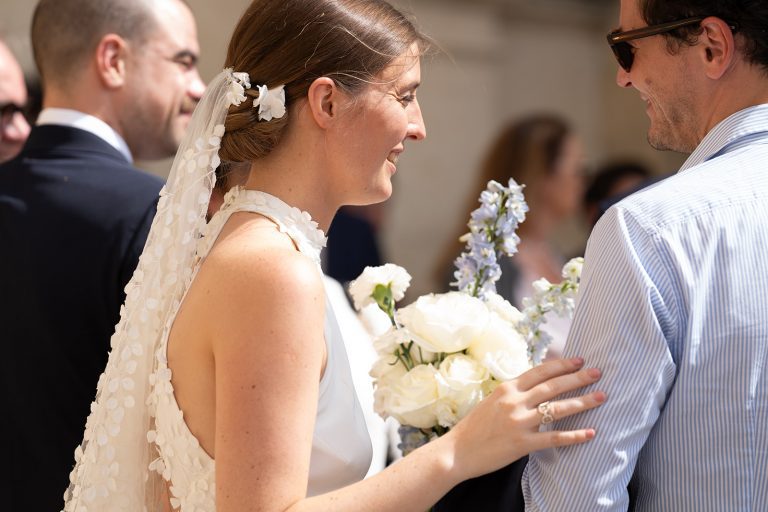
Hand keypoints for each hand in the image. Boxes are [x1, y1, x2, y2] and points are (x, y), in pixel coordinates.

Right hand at [440, 357, 605, 480]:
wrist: (457, 451)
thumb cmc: (474, 427)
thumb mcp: (492, 401)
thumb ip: (514, 393)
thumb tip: (536, 384)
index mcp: (507, 388)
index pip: (540, 371)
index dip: (562, 364)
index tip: (579, 360)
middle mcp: (514, 401)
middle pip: (553, 386)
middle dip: (578, 378)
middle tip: (598, 372)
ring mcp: (519, 422)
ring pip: (558, 408)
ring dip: (583, 401)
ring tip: (602, 396)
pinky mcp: (523, 444)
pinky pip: (554, 438)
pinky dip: (574, 436)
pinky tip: (590, 433)